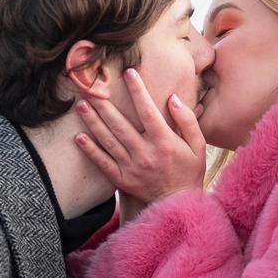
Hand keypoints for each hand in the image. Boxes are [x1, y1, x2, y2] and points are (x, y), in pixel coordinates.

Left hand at [73, 68, 206, 214]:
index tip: (128, 72)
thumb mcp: (198, 146)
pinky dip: (90, 151)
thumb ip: (187, 120)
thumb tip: (172, 98)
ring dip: (93, 122)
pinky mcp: (121, 180)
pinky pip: (103, 163)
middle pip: (120, 125)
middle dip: (104, 105)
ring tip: (81, 105)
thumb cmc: (189, 171)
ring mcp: (131, 168)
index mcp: (164, 142)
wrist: (178, 204)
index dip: (138, 90)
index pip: (148, 111)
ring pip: (108, 141)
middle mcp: (145, 154)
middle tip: (90, 88)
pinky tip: (79, 137)